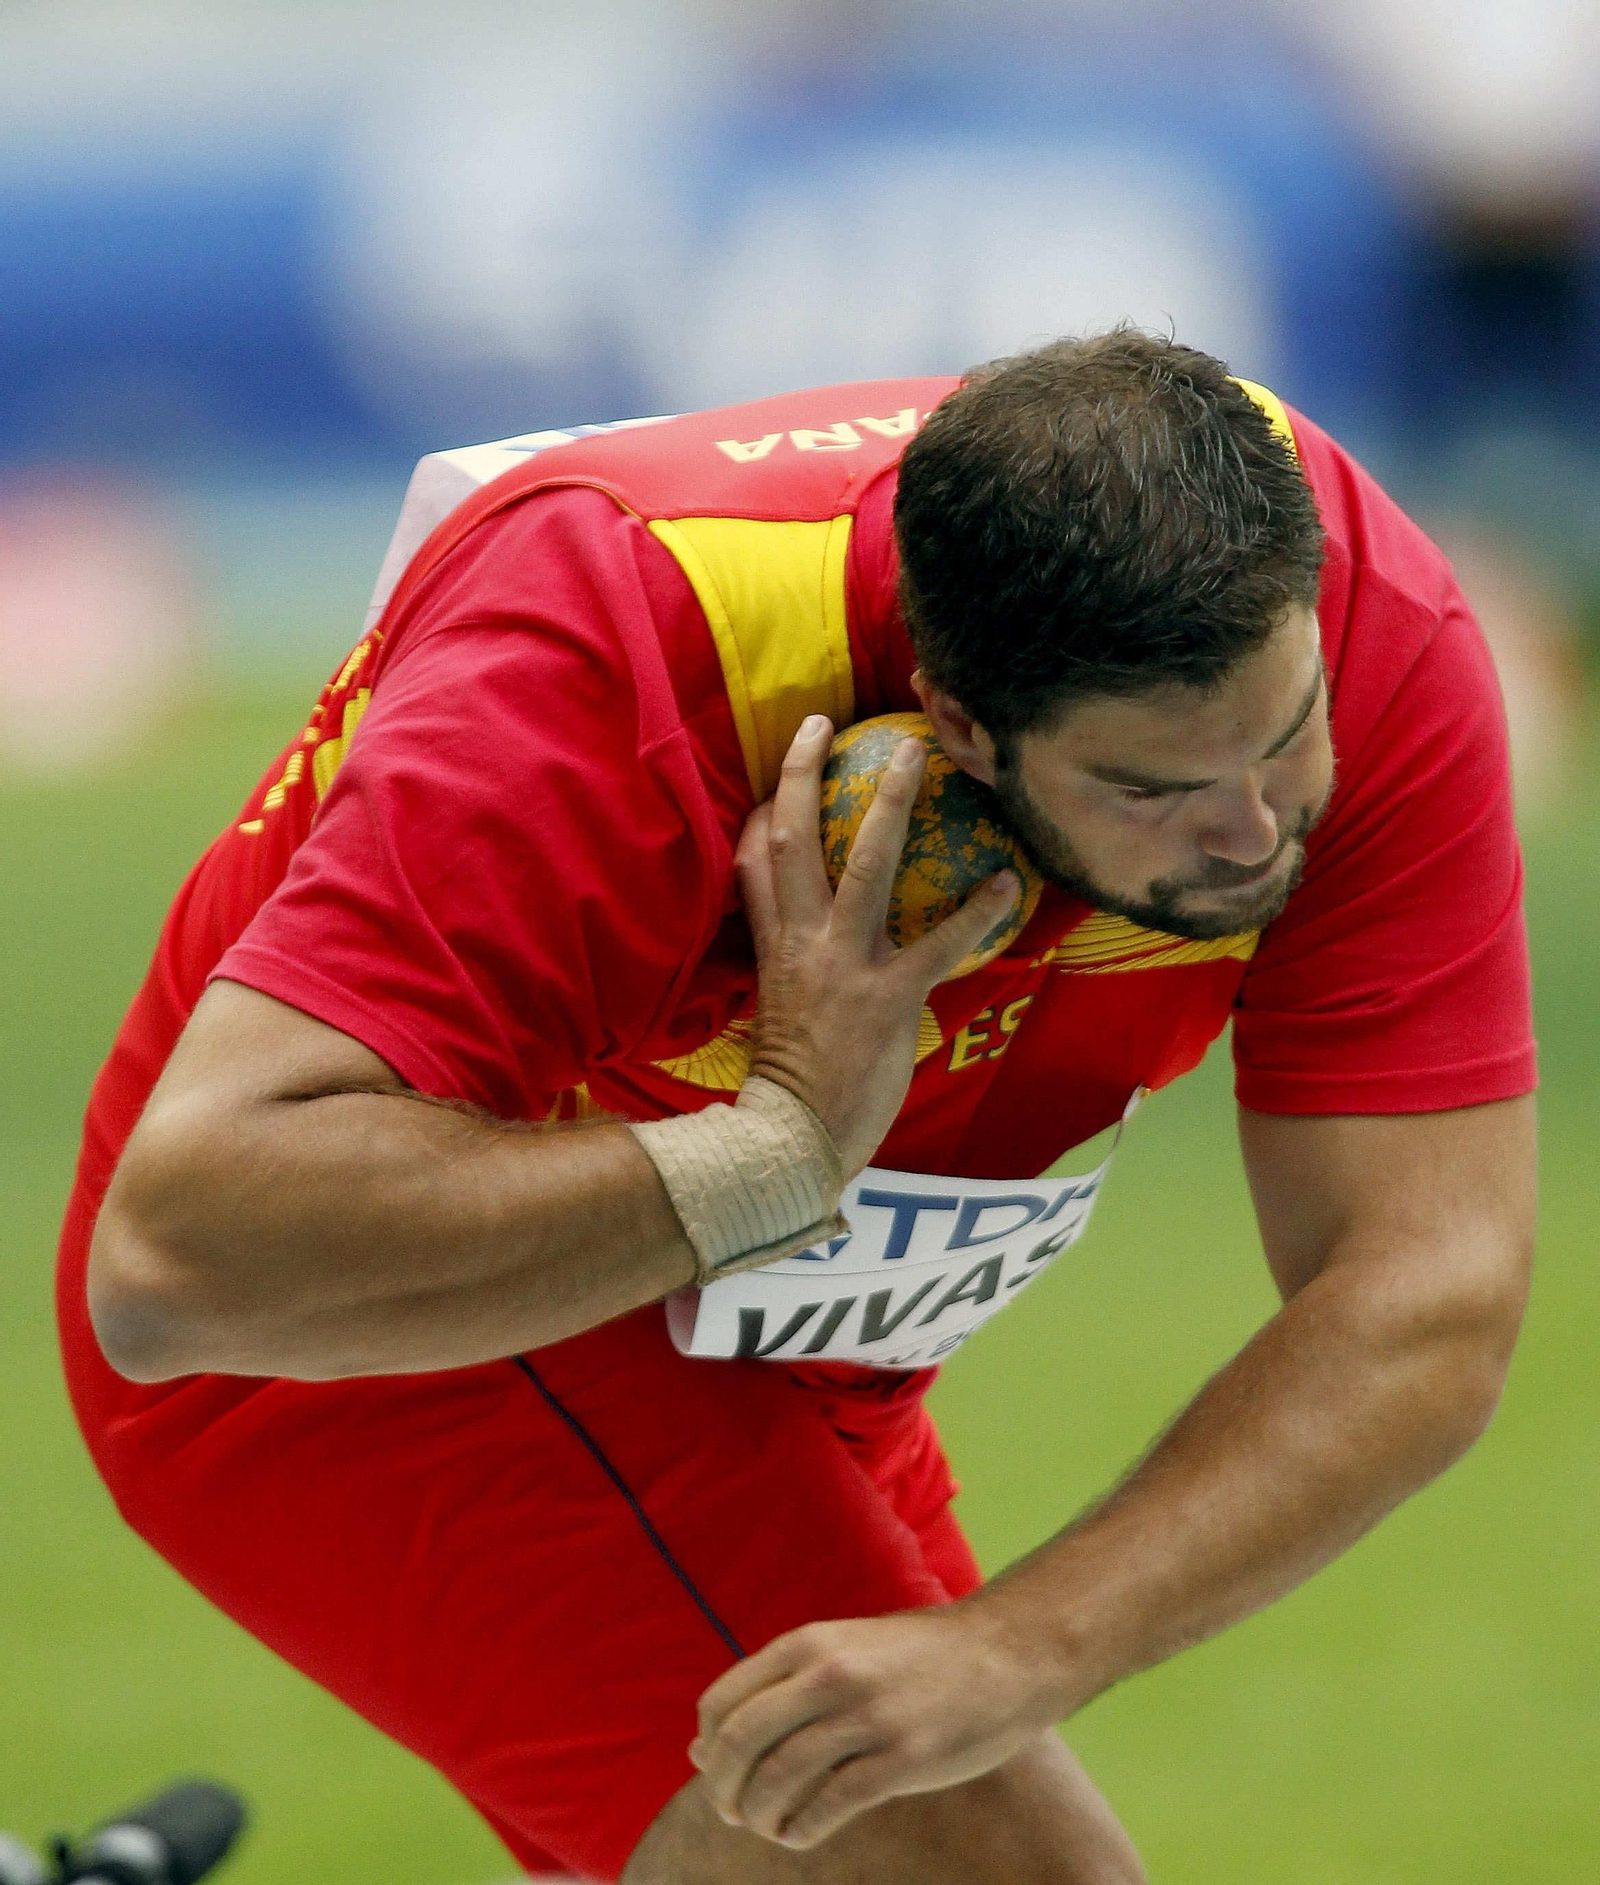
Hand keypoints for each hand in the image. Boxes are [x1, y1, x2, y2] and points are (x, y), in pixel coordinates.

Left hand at [689, 1603, 1057, 1849]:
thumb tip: (695, 1749)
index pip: (723, 1702)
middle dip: (723, 1788)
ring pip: (780, 1777)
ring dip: (760, 1815)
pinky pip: (829, 1805)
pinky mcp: (903, 1759)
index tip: (718, 1771)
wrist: (1003, 1654)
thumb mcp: (839, 1652)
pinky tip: (801, 1832)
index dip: (709, 1747)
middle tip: (732, 1811)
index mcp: (808, 1643)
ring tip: (767, 1826)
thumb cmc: (911, 1659)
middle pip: (742, 1742)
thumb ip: (775, 1692)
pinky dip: (801, 1829)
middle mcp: (830, 1674)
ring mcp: (868, 1716)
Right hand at [738, 716, 1017, 1174]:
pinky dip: (976, 910)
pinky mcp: (887, 996)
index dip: (759, 812)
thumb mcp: (775, 1017)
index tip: (775, 779)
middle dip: (803, 774)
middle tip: (824, 723)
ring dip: (890, 805)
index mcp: (771, 949)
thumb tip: (818, 962)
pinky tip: (1007, 879)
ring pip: (864, 865)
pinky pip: (938, 941)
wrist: (791, 1140)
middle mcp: (801, 943)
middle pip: (792, 837)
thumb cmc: (789, 1089)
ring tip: (918, 757)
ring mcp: (843, 965)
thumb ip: (793, 975)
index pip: (752, 863)